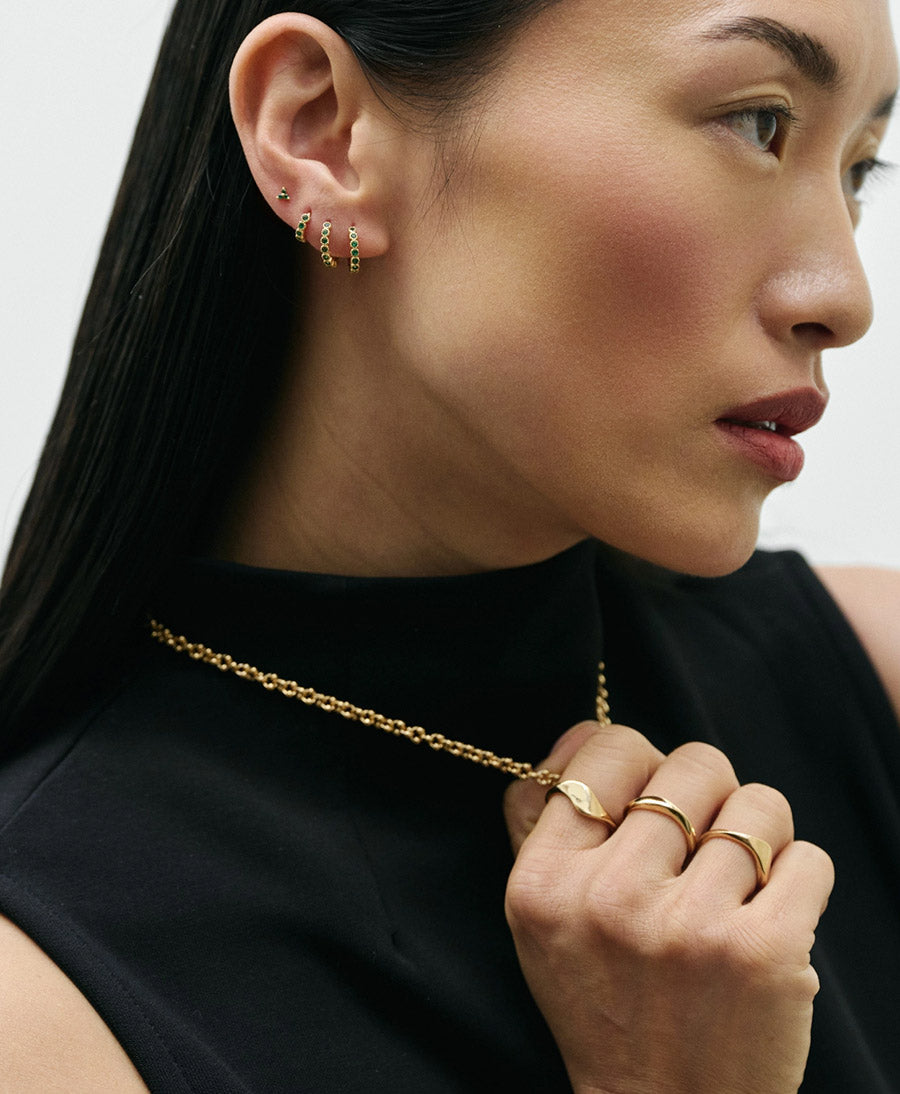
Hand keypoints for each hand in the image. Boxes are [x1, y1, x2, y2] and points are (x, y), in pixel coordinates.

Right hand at [504, 723, 833, 1093]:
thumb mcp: (540, 917)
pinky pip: (808, 857)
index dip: (640, 757)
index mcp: (544, 882)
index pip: (608, 748)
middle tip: (699, 840)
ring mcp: (688, 927)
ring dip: (758, 834)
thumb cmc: (604, 1001)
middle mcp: (609, 899)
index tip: (649, 790)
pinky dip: (799, 877)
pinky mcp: (762, 955)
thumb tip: (575, 736)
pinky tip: (771, 912)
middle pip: (692, 764)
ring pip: (758, 804)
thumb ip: (539, 822)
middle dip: (708, 791)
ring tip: (738, 879)